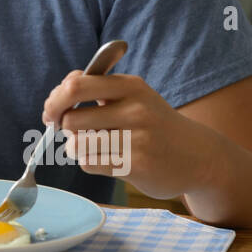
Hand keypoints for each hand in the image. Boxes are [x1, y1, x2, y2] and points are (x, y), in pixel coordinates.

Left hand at [41, 70, 217, 200]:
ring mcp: (137, 138)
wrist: (199, 156)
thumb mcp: (133, 96)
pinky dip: (90, 162)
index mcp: (130, 86)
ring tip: (90, 146)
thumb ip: (96, 88)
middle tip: (73, 131)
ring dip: (75, 147)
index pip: (76, 85)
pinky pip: (90, 163)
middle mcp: (135, 109)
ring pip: (77, 144)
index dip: (55, 100)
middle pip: (71, 118)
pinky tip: (106, 160)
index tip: (52, 112)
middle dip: (64, 127)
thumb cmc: (154, 123)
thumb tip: (59, 91)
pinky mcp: (137, 166)